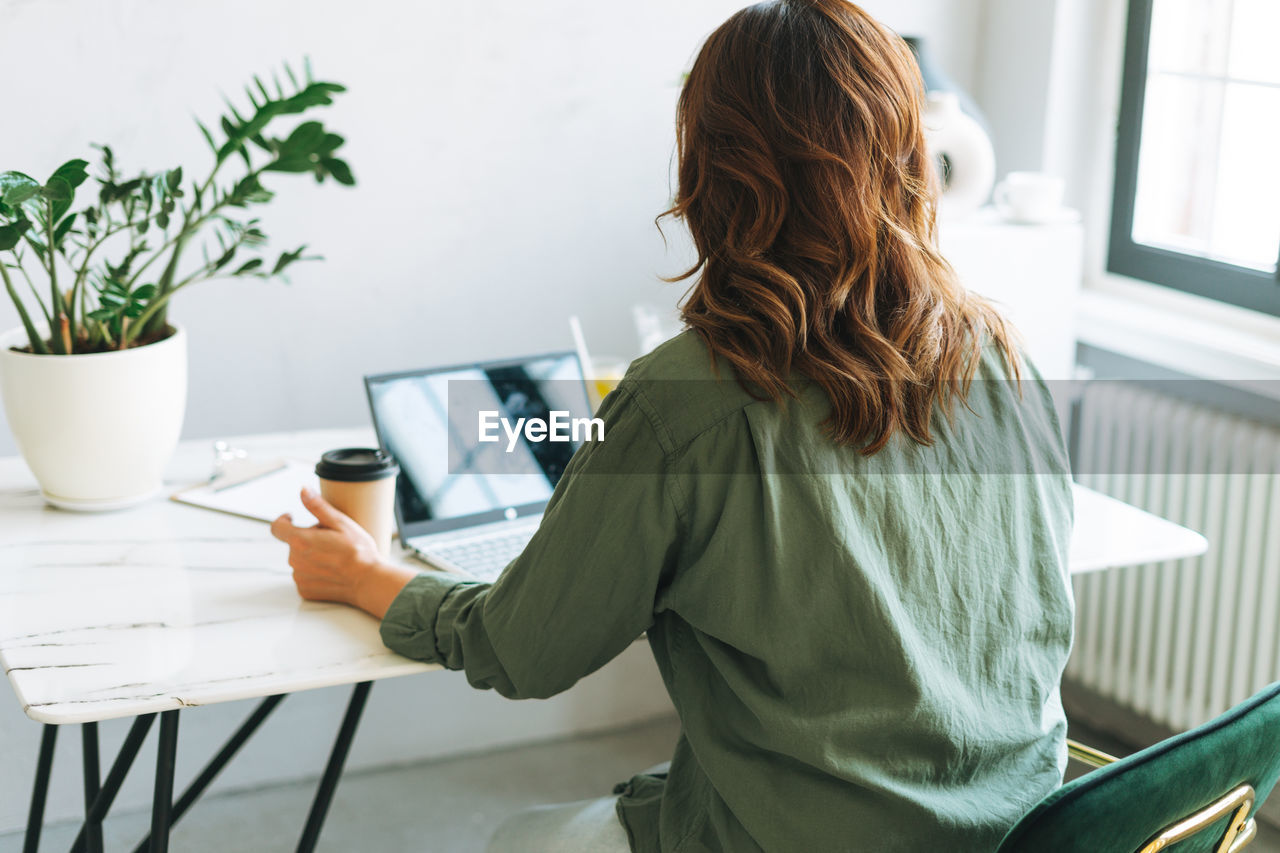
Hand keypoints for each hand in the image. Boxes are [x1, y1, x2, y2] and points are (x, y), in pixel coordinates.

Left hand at [270, 487, 413, 616]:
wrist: (368, 581)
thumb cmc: (358, 551)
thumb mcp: (341, 522)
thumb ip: (317, 506)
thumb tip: (303, 491)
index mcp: (300, 541)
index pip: (277, 528)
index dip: (283, 520)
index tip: (292, 517)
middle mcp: (295, 560)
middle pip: (293, 543)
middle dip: (307, 538)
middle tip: (330, 540)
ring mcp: (299, 577)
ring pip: (299, 560)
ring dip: (310, 556)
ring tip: (333, 557)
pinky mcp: (304, 590)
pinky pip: (304, 576)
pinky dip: (314, 572)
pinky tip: (331, 571)